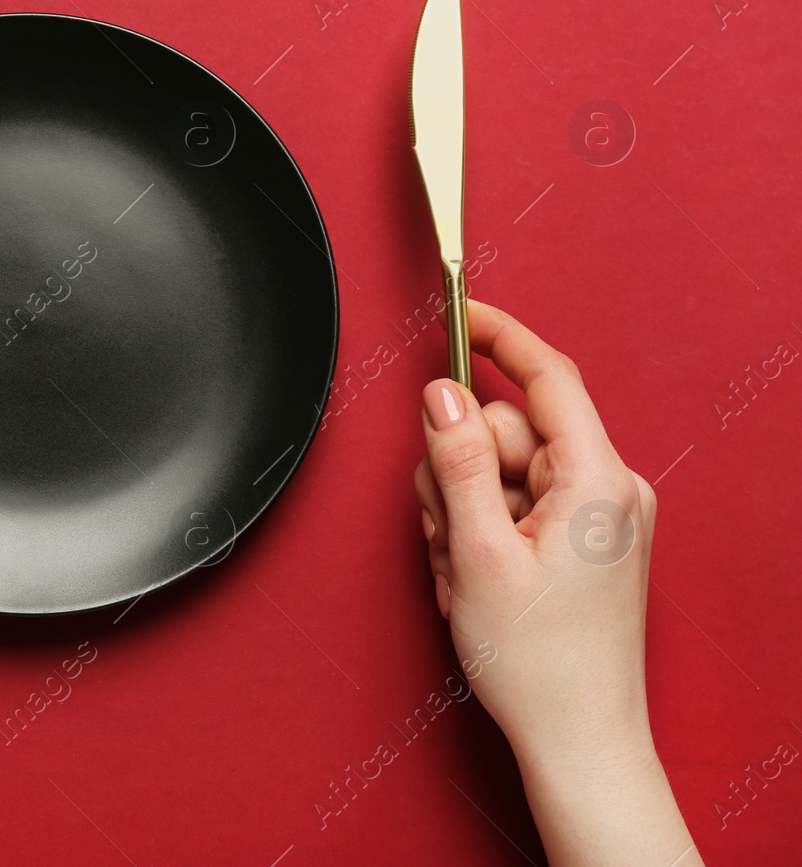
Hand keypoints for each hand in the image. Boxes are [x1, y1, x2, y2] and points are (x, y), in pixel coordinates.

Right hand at [414, 300, 699, 866]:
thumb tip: (442, 394)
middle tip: (448, 534)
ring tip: (466, 573)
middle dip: (460, 470)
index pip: (547, 378)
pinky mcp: (585, 540)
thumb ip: (456, 464)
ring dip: (464, 511)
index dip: (499, 337)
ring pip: (502, 469)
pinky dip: (483, 531)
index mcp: (596, 481)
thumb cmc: (537, 662)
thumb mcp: (478, 553)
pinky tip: (479, 579)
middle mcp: (609, 489)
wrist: (578, 740)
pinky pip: (517, 503)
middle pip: (507, 430)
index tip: (460, 311)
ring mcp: (600, 516)